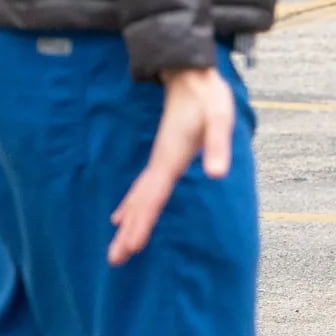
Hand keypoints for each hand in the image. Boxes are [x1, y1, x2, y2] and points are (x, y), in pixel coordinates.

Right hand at [109, 64, 234, 265]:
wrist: (191, 75)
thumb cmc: (209, 98)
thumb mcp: (220, 120)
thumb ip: (217, 146)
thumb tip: (215, 174)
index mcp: (171, 159)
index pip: (154, 198)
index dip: (142, 223)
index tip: (130, 247)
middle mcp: (160, 163)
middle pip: (141, 203)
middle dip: (129, 232)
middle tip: (114, 260)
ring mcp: (159, 161)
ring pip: (138, 198)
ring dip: (128, 223)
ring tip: (117, 248)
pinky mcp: (162, 157)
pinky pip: (142, 188)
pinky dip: (132, 204)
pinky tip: (122, 216)